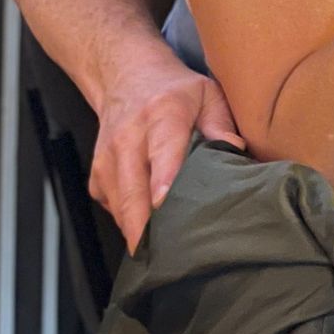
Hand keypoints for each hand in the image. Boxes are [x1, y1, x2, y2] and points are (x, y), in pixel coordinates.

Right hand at [90, 53, 244, 251]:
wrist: (126, 76)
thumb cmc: (175, 90)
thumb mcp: (208, 93)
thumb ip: (222, 122)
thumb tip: (236, 150)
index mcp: (162, 115)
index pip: (162, 152)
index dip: (163, 181)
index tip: (166, 206)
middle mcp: (129, 138)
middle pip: (133, 190)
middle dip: (146, 226)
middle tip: (168, 258)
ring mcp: (107, 158)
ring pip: (119, 205)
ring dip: (137, 231)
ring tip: (162, 257)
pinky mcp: (97, 175)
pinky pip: (112, 207)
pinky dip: (128, 222)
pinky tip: (149, 233)